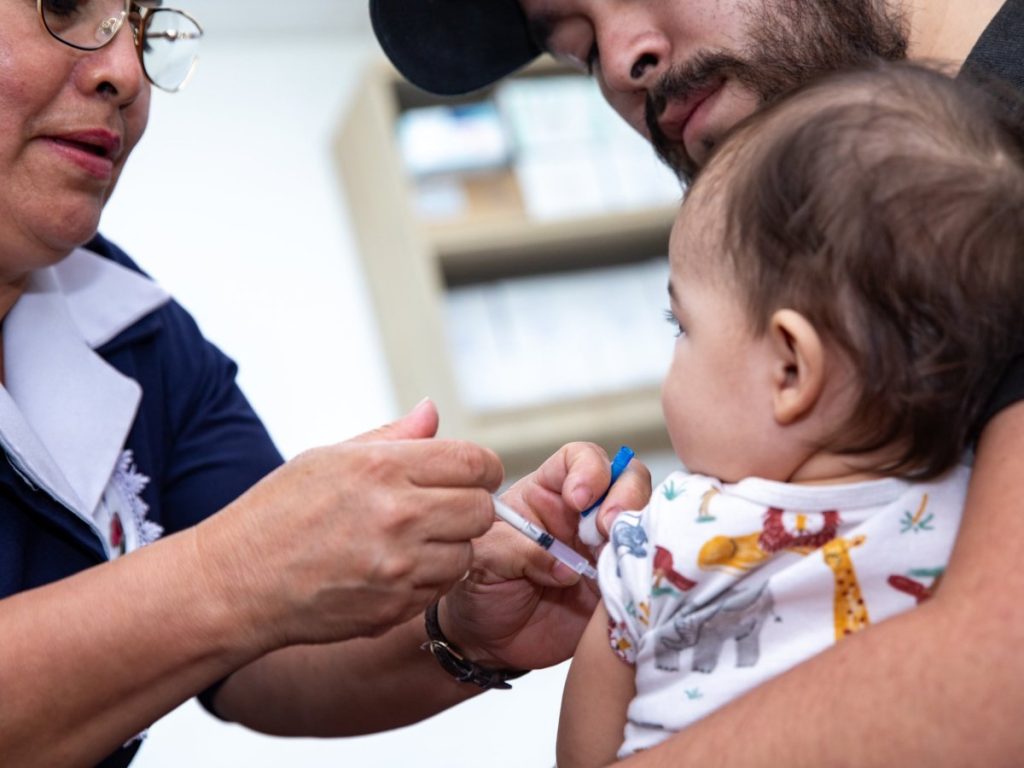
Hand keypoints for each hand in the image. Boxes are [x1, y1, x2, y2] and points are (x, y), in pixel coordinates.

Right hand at [194, 400, 502, 651]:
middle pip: (482, 509)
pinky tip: (395, 568)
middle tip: (443, 507)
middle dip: (469, 505)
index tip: (469, 474)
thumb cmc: (277, 514)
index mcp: (383, 468)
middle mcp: (398, 516)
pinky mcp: (395, 606)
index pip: (475, 462)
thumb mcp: (329, 458)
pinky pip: (441, 587)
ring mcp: (398, 566)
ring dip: (450, 546)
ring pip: (467, 552)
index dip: (480, 468)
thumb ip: (392, 437)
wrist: (236, 583)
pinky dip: (429, 578)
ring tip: (411, 540)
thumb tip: (431, 412)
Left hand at [440, 442, 650, 669]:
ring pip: (646, 523)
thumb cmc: (480, 588)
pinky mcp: (620, 587)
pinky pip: (649, 573)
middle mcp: (585, 516)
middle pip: (627, 481)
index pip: (580, 459)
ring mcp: (607, 550)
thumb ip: (518, 549)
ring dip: (638, 535)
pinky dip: (646, 575)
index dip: (588, 469)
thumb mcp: (484, 559)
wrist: (490, 641)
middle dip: (625, 497)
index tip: (579, 498)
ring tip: (616, 560)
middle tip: (606, 527)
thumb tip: (565, 566)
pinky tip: (628, 586)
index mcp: (549, 494)